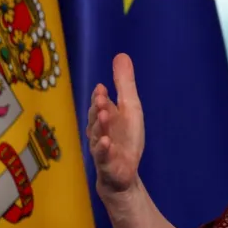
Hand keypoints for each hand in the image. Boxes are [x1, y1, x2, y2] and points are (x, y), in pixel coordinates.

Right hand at [86, 53, 145, 196]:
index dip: (100, 97)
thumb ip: (124, 84)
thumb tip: (121, 55)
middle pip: (96, 119)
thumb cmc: (125, 138)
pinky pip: (103, 156)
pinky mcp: (107, 164)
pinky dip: (104, 149)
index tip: (101, 87)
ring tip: (105, 115)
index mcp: (106, 117)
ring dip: (100, 126)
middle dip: (98, 108)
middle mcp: (100, 131)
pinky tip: (107, 142)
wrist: (123, 173)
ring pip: (98, 136)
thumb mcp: (130, 108)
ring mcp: (102, 148)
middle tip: (101, 99)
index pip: (100, 105)